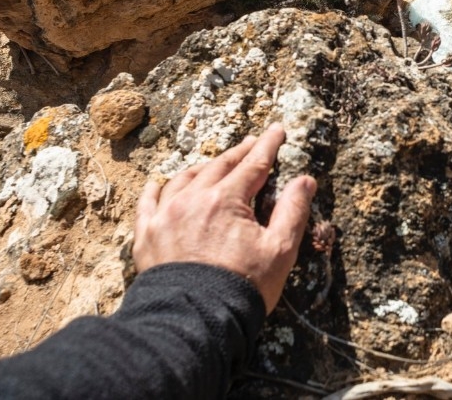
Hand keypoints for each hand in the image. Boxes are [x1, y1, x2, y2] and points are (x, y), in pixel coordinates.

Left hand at [134, 123, 315, 312]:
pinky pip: (148, 203)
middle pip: (220, 166)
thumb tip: (305, 180)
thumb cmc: (242, 288)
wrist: (193, 322)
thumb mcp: (280, 250)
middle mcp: (193, 199)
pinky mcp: (146, 236)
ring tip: (214, 164)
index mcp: (227, 200)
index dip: (268, 145)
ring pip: (184, 178)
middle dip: (239, 152)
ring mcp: (166, 216)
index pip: (254, 164)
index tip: (277, 129)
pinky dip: (156, 189)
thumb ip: (293, 211)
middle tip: (252, 142)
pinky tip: (159, 184)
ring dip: (203, 167)